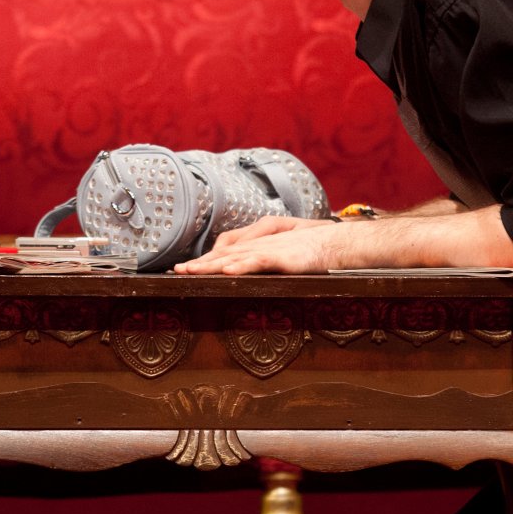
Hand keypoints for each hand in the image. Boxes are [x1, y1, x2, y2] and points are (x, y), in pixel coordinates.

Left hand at [174, 216, 341, 275]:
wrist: (336, 242)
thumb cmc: (310, 248)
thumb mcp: (280, 251)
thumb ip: (258, 257)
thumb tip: (233, 267)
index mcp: (257, 244)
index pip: (225, 252)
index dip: (204, 260)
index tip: (184, 269)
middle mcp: (258, 244)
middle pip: (223, 254)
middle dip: (199, 263)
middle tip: (176, 271)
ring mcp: (270, 250)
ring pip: (235, 257)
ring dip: (212, 265)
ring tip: (191, 271)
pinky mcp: (283, 258)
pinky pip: (260, 261)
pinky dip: (244, 265)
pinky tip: (228, 271)